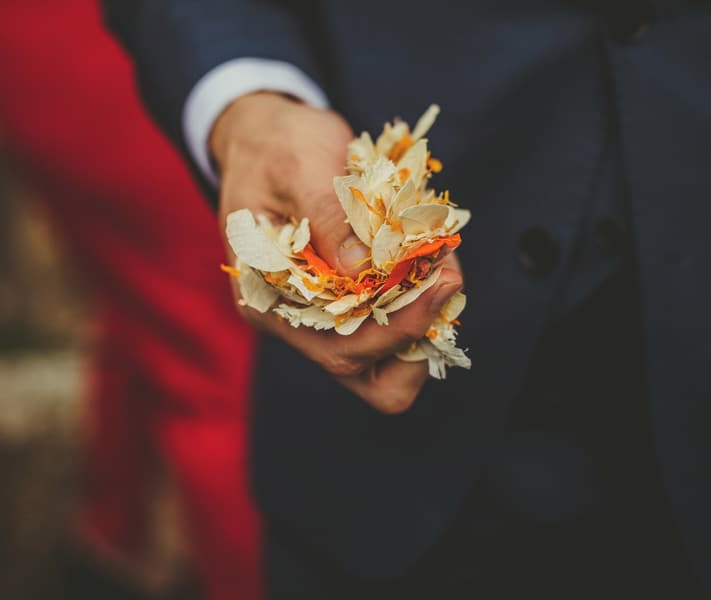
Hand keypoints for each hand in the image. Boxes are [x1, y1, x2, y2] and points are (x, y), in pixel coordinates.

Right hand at [211, 93, 463, 413]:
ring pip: (387, 358)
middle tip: (448, 278)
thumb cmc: (275, 146)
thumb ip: (327, 217)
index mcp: (268, 300)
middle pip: (370, 374)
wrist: (262, 134)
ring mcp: (321, 313)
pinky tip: (431, 255)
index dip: (399, 328)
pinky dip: (420, 298)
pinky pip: (391, 321)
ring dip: (426, 319)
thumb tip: (362, 271)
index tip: (443, 282)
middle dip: (420, 334)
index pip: (341, 350)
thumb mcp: (298, 166)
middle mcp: (294, 320)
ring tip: (443, 262)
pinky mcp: (345, 297)